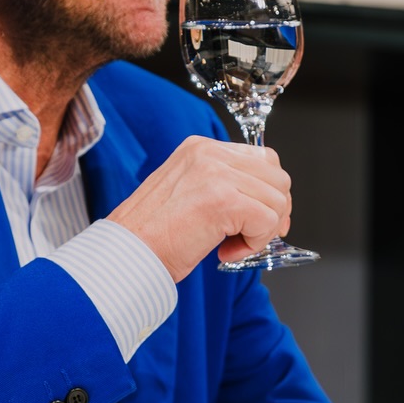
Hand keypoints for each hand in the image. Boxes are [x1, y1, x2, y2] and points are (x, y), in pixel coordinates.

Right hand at [109, 135, 291, 281]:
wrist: (126, 254)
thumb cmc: (151, 235)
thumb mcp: (188, 193)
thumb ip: (225, 186)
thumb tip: (269, 200)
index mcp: (201, 148)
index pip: (264, 158)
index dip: (271, 192)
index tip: (263, 219)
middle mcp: (210, 153)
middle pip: (277, 177)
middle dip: (274, 212)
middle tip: (250, 236)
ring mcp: (217, 174)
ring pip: (277, 200)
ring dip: (261, 231)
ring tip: (229, 245)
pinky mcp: (224, 201)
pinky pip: (267, 221)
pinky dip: (254, 243)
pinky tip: (226, 251)